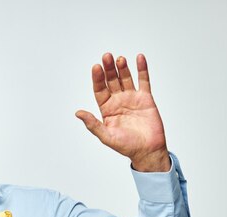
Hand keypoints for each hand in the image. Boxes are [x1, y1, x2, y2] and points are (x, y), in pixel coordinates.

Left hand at [76, 53, 170, 171]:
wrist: (148, 150)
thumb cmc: (127, 146)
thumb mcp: (106, 136)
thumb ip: (93, 124)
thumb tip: (78, 112)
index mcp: (106, 109)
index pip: (100, 89)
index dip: (98, 78)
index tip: (96, 67)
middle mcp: (118, 101)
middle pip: (111, 80)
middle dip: (108, 69)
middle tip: (106, 57)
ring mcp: (131, 98)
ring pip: (125, 78)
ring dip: (122, 67)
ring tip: (119, 59)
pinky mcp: (145, 98)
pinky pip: (143, 80)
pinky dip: (142, 69)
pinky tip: (139, 58)